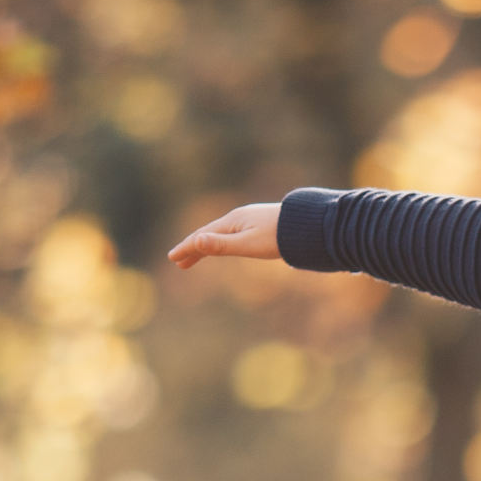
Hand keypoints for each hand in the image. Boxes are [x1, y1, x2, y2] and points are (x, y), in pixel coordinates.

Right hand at [166, 201, 281, 268]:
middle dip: (193, 248)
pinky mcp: (259, 224)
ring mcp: (248, 219)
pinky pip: (232, 233)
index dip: (186, 247)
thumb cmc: (279, 237)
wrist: (307, 226)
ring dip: (207, 246)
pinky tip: (225, 245)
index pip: (202, 236)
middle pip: (209, 234)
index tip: (172, 258)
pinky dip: (221, 242)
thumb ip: (222, 245)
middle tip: (179, 262)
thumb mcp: (248, 245)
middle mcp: (237, 217)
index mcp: (232, 221)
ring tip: (197, 257)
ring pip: (221, 234)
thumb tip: (196, 241)